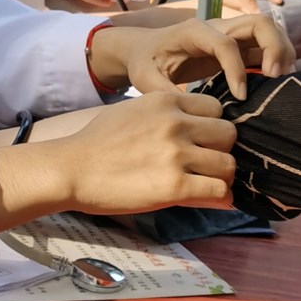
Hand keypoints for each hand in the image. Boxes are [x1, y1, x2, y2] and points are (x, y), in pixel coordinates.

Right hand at [61, 93, 239, 210]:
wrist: (72, 169)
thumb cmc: (98, 142)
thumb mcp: (134, 111)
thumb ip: (166, 113)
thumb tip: (193, 127)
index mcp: (166, 101)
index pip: (217, 109)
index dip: (212, 127)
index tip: (203, 142)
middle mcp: (176, 123)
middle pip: (228, 134)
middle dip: (220, 150)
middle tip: (206, 164)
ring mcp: (176, 155)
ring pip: (229, 165)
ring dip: (221, 177)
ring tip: (206, 184)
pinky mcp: (175, 186)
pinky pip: (219, 191)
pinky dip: (219, 198)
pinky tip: (209, 200)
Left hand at [87, 11, 294, 101]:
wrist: (145, 49)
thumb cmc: (145, 61)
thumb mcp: (145, 77)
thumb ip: (162, 91)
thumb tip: (187, 109)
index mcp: (194, 31)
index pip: (226, 43)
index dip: (236, 68)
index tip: (240, 95)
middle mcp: (217, 27)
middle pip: (259, 23)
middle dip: (275, 47)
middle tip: (277, 78)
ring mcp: (230, 34)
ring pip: (268, 30)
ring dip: (281, 51)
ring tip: (281, 80)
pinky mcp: (237, 47)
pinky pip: (264, 46)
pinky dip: (277, 59)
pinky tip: (276, 82)